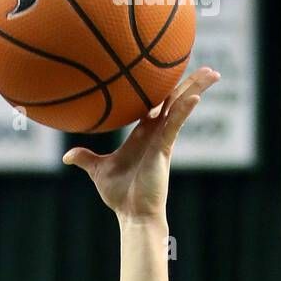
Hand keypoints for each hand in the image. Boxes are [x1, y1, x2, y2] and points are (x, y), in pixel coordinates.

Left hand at [62, 67, 220, 220]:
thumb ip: (86, 158)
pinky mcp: (164, 149)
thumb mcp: (98, 171)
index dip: (163, 88)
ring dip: (196, 90)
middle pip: (175, 101)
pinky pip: (175, 126)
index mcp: (144, 134)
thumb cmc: (120, 195)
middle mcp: (156, 133)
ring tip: (213, 73)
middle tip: (206, 66)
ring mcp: (162, 140)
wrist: (132, 214)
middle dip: (189, 84)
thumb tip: (67, 156)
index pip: (157, 104)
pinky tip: (195, 98)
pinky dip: (184, 111)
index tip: (170, 71)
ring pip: (181, 108)